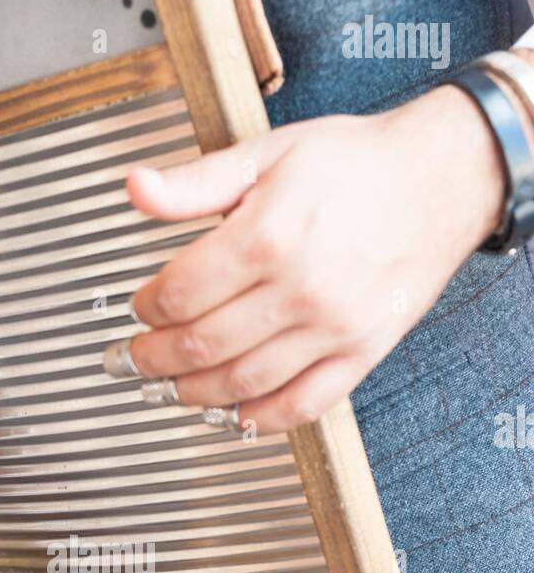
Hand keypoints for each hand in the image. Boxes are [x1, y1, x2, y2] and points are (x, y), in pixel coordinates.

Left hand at [106, 86, 505, 433]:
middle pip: (202, 345)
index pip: (180, 294)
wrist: (440, 179)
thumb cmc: (354, 164)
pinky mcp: (362, 353)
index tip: (138, 309)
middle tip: (132, 360)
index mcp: (267, 236)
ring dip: (194, 394)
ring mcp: (332, 328)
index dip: (146, 308)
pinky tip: (235, 415)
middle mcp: (299, 289)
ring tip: (170, 388)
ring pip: (243, 383)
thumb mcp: (267, 153)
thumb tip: (135, 188)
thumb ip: (195, 182)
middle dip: (154, 359)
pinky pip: (303, 404)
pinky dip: (262, 419)